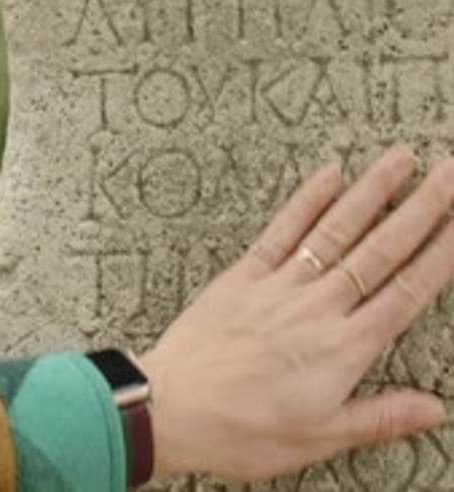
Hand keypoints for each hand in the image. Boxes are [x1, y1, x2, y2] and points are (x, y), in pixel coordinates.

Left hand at [139, 146, 453, 481]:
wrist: (170, 407)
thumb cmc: (242, 430)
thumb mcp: (320, 437)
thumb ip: (381, 416)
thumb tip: (435, 409)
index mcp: (344, 348)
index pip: (407, 290)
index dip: (440, 253)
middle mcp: (319, 306)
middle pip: (382, 248)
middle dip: (422, 207)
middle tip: (449, 172)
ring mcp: (282, 283)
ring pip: (338, 229)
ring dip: (373, 190)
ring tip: (401, 159)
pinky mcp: (247, 273)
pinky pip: (283, 229)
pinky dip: (307, 199)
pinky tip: (330, 174)